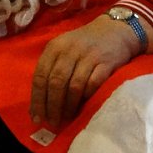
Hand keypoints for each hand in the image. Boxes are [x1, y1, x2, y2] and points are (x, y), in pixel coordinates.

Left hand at [30, 15, 144, 127]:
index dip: (37, 99)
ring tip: (66, 118)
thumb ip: (52, 69)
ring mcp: (89, 56)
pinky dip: (87, 98)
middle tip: (52, 122)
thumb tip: (40, 103)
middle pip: (56, 82)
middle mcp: (70, 50)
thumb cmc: (84, 44)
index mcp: (55, 47)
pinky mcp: (106, 63)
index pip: (40, 76)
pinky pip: (93, 84)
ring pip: (74, 86)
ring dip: (68, 106)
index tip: (37, 117)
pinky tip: (83, 107)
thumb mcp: (63, 49)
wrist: (115, 29)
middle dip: (52, 106)